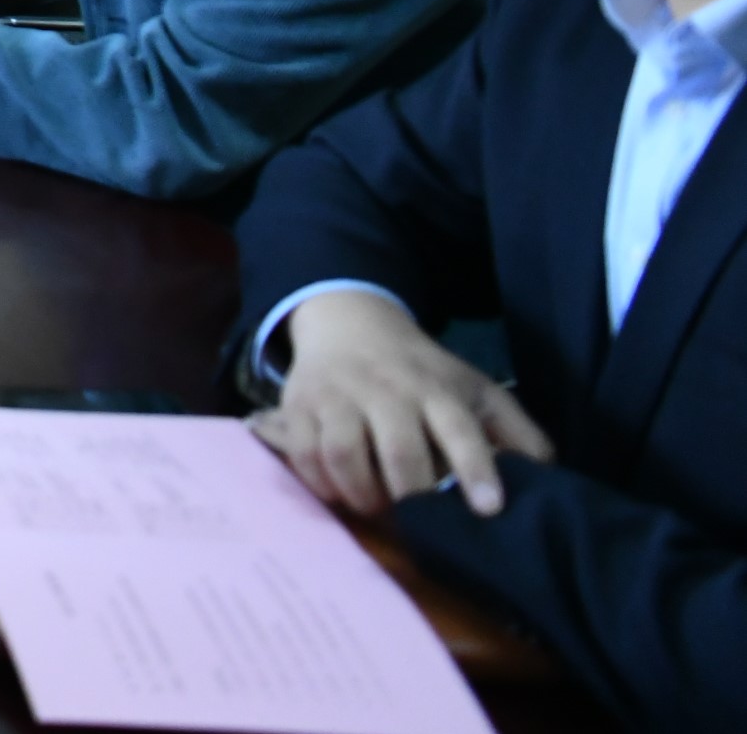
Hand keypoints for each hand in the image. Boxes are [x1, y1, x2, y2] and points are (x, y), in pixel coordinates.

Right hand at [255, 288, 555, 517]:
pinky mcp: (297, 405)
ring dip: (363, 494)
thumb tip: (547, 478)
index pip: (458, 428)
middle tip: (420, 521)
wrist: (349, 322)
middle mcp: (385, 389)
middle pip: (398, 449)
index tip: (489, 509)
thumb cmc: (421, 370)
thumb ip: (515, 431)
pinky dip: (321, 483)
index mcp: (435, 387)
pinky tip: (339, 492)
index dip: (475, 470)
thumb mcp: (475, 388)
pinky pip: (304, 453)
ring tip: (376, 507)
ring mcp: (337, 395)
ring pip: (344, 453)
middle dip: (412, 495)